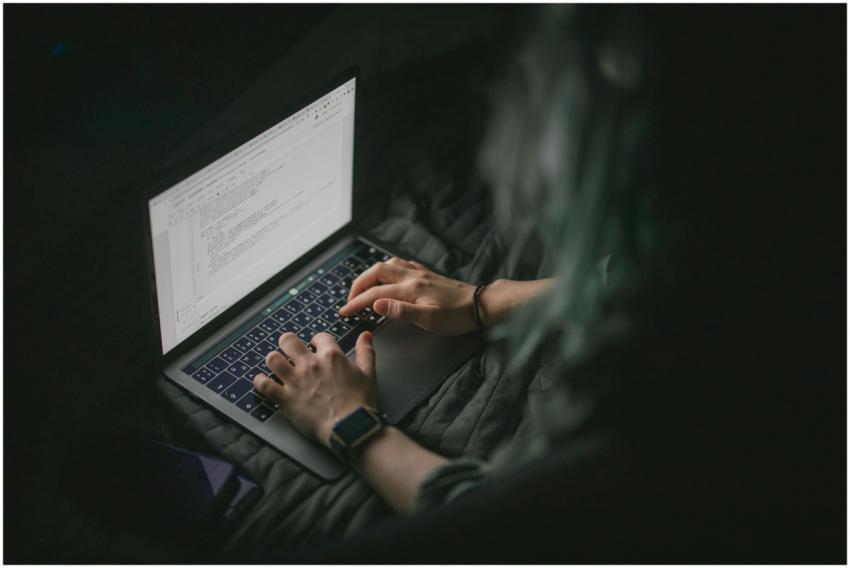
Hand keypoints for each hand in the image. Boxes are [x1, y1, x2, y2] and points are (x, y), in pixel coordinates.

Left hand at [253, 331, 376, 446]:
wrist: (350, 426)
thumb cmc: (360, 402)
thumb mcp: (369, 373)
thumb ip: (366, 351)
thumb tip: (366, 335)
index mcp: (331, 356)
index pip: (319, 337)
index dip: (317, 341)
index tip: (316, 346)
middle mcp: (310, 364)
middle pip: (288, 341)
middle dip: (288, 343)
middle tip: (289, 350)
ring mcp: (295, 380)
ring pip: (273, 359)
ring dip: (274, 360)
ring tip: (277, 365)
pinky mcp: (285, 398)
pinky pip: (264, 385)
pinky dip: (260, 382)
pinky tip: (261, 382)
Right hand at [339, 257, 478, 335]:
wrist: (481, 304)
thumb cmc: (457, 316)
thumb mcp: (429, 319)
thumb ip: (401, 311)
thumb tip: (376, 304)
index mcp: (410, 288)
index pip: (375, 294)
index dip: (357, 303)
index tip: (344, 312)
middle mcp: (412, 276)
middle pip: (376, 272)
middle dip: (359, 284)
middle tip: (351, 299)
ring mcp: (420, 273)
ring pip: (388, 265)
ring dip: (372, 274)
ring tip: (365, 287)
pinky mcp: (428, 274)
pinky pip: (402, 264)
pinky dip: (389, 269)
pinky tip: (390, 276)